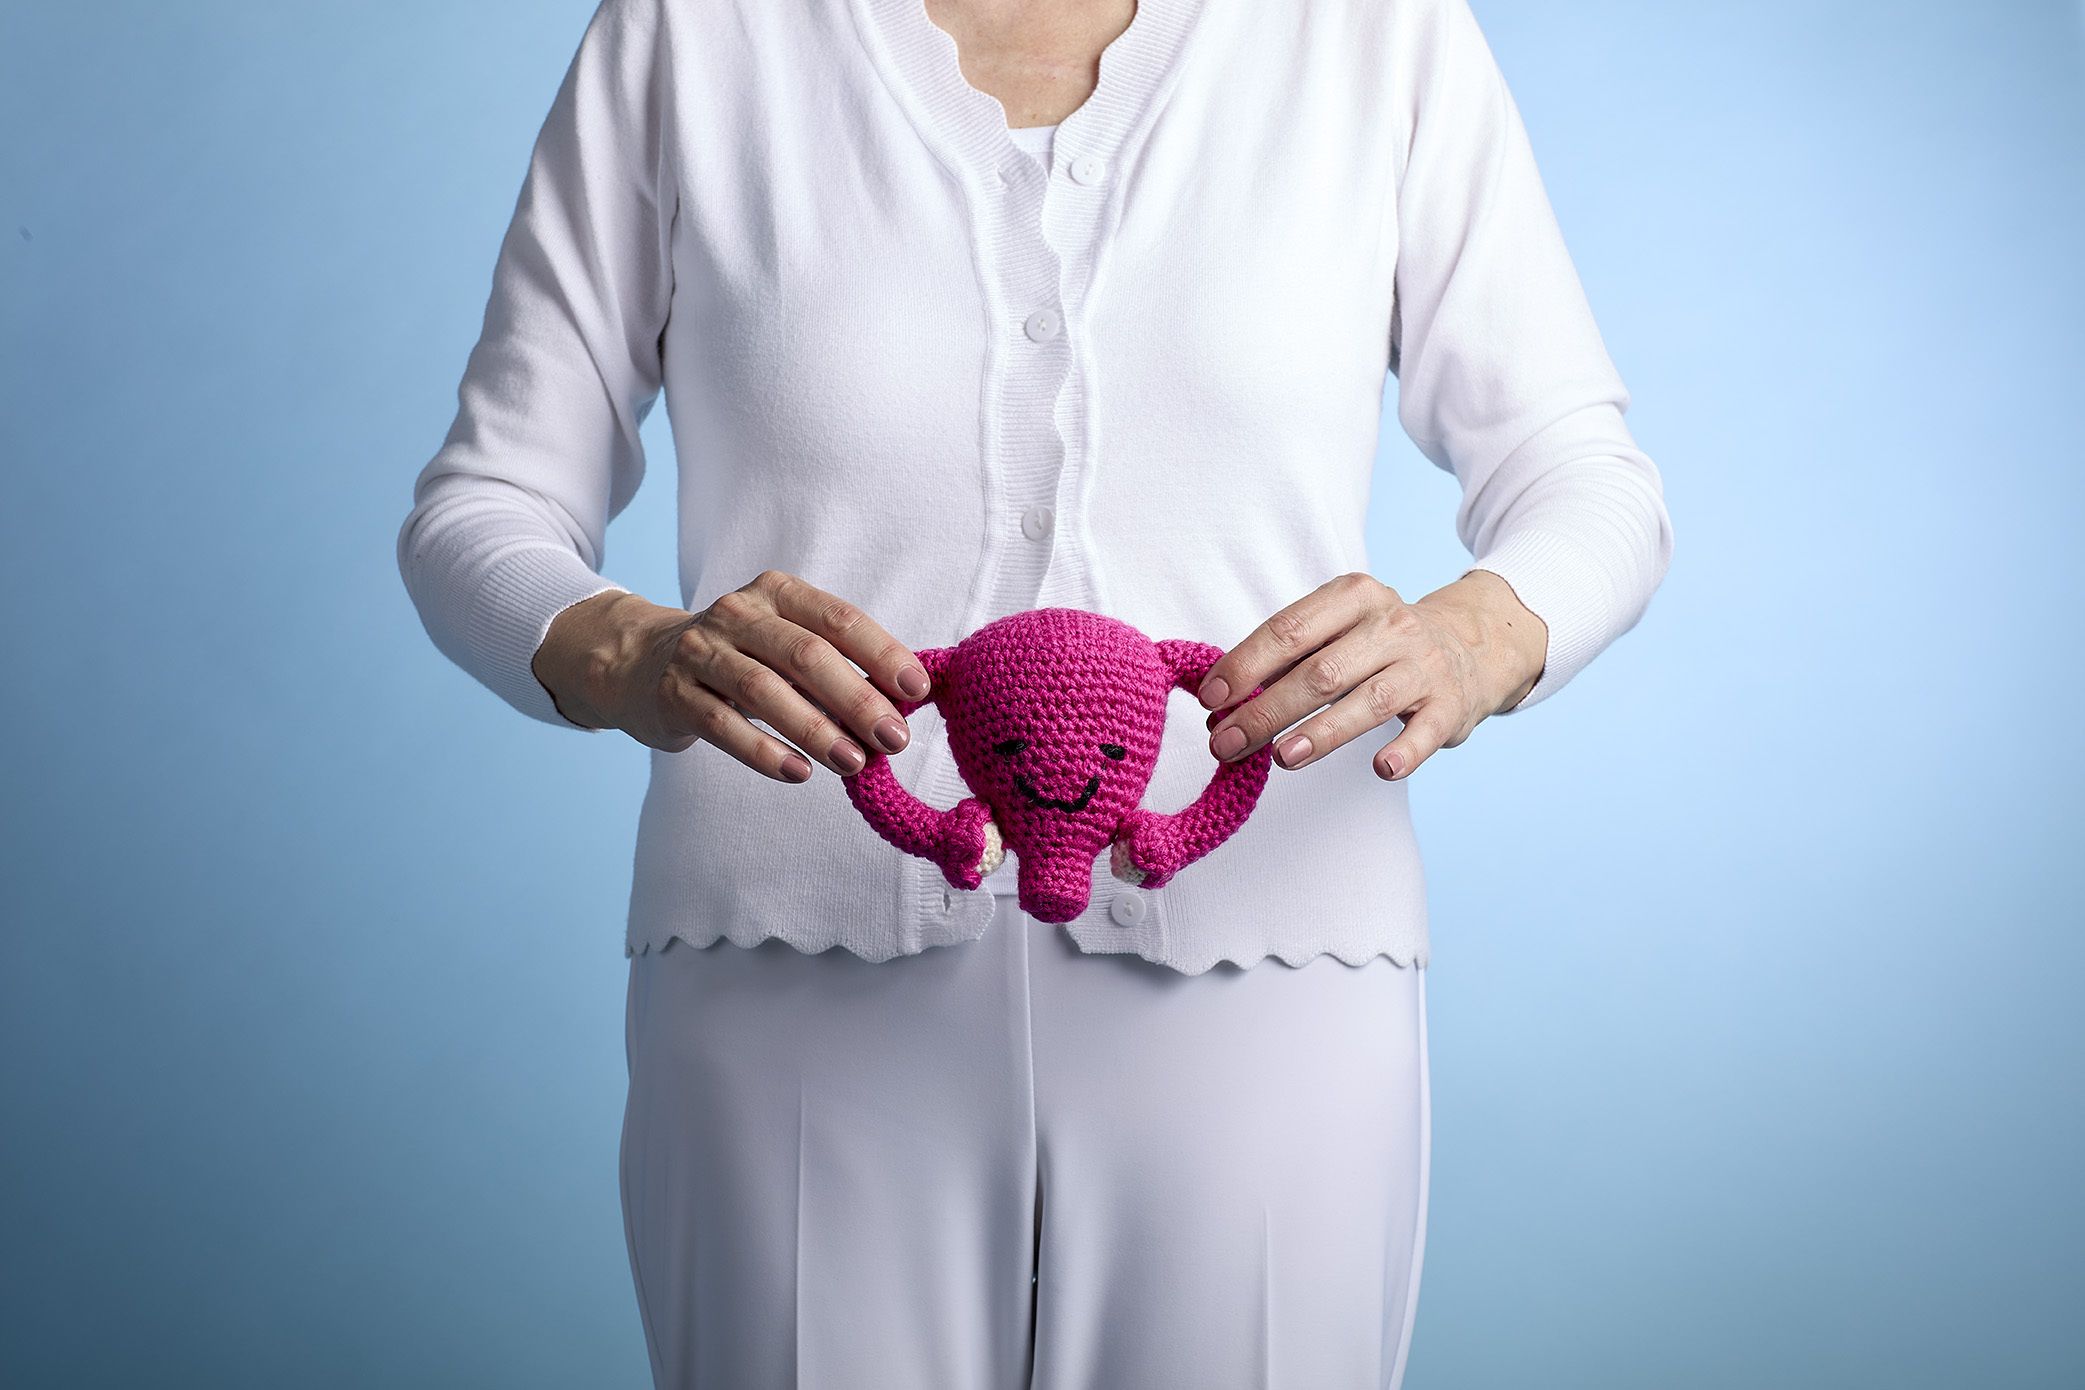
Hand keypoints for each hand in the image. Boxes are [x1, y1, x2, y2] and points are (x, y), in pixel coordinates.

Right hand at [530, 572, 932, 782]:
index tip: (917, 691)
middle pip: (804, 654)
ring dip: (815, 729)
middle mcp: (738, 614)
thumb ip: (837, 666)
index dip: (881, 653)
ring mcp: (700, 652)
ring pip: (763, 689)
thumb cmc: (741, 658)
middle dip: (856, 698)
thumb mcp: (785, 643)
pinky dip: (764, 751)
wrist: (641, 662)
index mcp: (777, 592)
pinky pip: (722, 725)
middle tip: (894, 739)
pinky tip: (798, 773)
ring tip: (853, 763)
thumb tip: (903, 704)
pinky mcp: (673, 694)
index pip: (837, 619)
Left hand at [1197, 571, 1546, 781]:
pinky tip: (1381, 769)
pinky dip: (1404, 752)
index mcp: (1355, 596)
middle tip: (1224, 743)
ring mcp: (1424, 665)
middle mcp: (1392, 625)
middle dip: (1266, 710)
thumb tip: (1222, 706)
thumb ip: (1287, 660)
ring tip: (1281, 757)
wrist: (1472, 646)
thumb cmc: (1380, 644)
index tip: (1211, 699)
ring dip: (1321, 732)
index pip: (1290, 629)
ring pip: (1367, 701)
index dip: (1245, 665)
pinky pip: (1426, 732)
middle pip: (1320, 671)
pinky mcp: (1451, 706)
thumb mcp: (1340, 628)